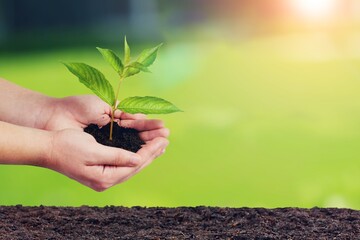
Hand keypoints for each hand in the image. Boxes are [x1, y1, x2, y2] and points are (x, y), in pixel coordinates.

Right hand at [44, 96, 169, 190]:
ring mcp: (104, 176)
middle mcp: (106, 180)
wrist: (47, 148)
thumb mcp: (93, 151)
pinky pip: (124, 162)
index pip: (135, 164)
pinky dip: (135, 153)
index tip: (163, 140)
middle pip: (135, 166)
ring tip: (160, 144)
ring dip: (146, 153)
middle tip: (166, 140)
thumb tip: (138, 160)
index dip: (150, 151)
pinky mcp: (102, 169)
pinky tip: (142, 148)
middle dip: (152, 152)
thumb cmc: (67, 147)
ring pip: (131, 164)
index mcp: (104, 178)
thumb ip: (116, 157)